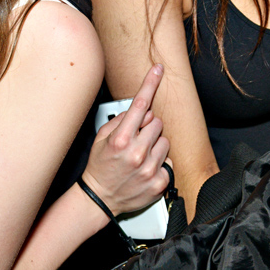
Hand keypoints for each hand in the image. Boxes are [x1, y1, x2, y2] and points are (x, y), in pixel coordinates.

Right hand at [82, 65, 170, 215]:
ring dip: (155, 145)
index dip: (150, 83)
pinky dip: (160, 163)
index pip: (140, 104)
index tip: (158, 69)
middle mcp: (136, 153)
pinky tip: (145, 169)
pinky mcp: (159, 182)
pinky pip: (169, 161)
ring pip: (165, 141)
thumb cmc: (100, 166)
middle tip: (136, 139)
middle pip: (157, 122)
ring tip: (141, 156)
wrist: (100, 199)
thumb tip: (142, 111)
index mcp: (121, 140)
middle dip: (148, 127)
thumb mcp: (101, 138)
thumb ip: (122, 121)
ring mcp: (149, 169)